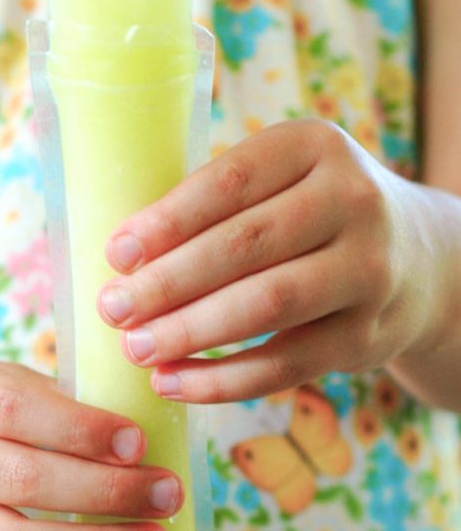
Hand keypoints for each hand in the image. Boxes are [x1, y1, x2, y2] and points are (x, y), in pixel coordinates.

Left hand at [97, 119, 433, 402]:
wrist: (418, 260)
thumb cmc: (312, 216)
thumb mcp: (283, 181)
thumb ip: (217, 205)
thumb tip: (122, 259)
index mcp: (314, 147)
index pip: (232, 181)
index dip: (168, 220)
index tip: (116, 253)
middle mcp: (352, 200)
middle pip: (244, 245)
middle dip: (168, 282)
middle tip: (112, 309)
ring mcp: (367, 270)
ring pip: (266, 305)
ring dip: (190, 332)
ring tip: (135, 350)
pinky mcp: (366, 335)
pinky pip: (285, 365)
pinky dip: (222, 380)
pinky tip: (173, 383)